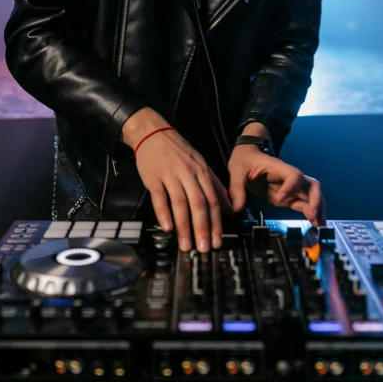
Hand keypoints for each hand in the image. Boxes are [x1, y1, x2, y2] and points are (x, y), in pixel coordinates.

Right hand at [121, 108, 231, 251]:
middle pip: (198, 203)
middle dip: (202, 228)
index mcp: (202, 171)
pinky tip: (167, 228)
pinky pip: (159, 197)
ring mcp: (170, 174)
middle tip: (204, 248)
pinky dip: (163, 213)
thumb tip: (229, 207)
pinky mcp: (153, 177)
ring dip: (184, 226)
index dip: (216, 222)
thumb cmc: (178, 151)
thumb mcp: (200, 164)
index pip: (212, 200)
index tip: (217, 241)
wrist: (153, 133)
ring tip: (186, 245)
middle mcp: (188, 173)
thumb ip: (214, 185)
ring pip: (180, 203)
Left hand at [228, 144, 325, 227]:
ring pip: (312, 196)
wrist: (247, 155)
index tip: (280, 200)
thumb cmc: (245, 159)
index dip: (291, 187)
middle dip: (315, 201)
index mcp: (278, 168)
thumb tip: (237, 208)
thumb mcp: (236, 170)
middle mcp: (289, 178)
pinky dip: (311, 214)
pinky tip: (315, 225)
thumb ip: (237, 188)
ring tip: (318, 225)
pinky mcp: (289, 197)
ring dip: (318, 209)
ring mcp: (291, 188)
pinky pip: (304, 204)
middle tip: (312, 216)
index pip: (293, 175)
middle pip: (312, 186)